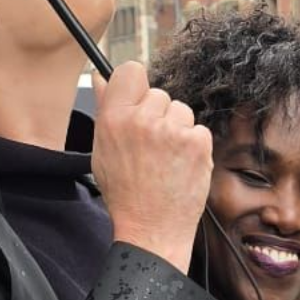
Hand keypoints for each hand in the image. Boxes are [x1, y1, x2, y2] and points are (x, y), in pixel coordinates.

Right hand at [91, 61, 211, 273]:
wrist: (151, 229)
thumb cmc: (126, 193)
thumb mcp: (103, 151)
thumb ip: (105, 110)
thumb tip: (101, 78)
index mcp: (114, 118)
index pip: (131, 70)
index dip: (137, 85)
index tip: (139, 101)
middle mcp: (142, 120)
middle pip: (159, 93)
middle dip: (158, 114)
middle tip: (151, 146)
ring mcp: (172, 131)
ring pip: (181, 110)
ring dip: (177, 129)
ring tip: (166, 159)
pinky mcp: (197, 143)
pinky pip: (198, 130)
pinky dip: (193, 146)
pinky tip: (180, 166)